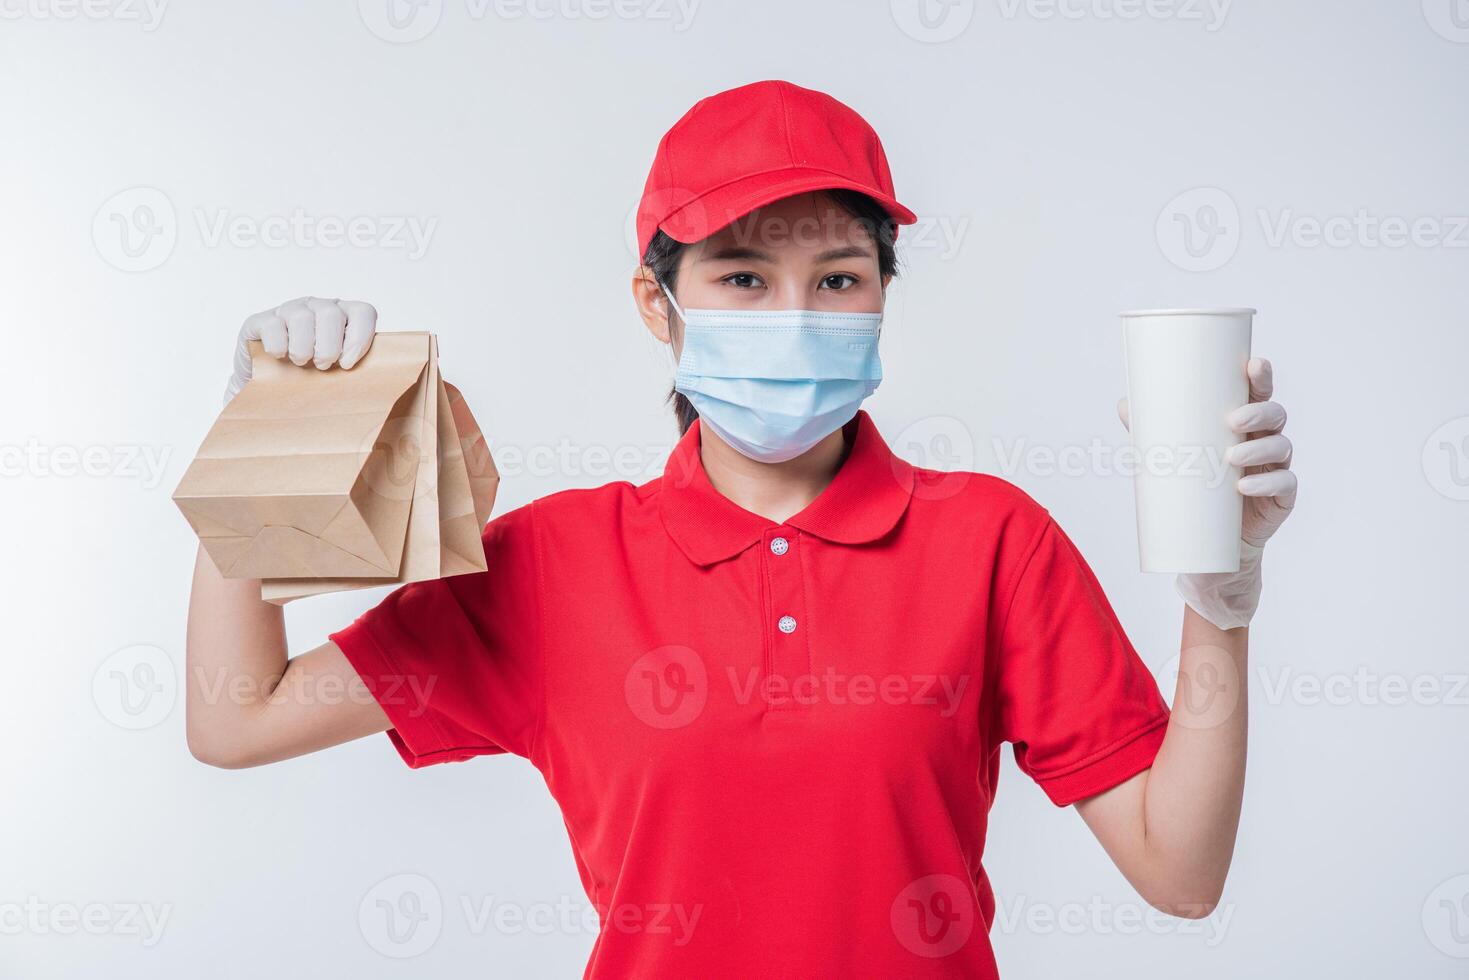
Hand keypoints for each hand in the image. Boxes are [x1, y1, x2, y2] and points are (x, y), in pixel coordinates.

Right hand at [225, 297, 377, 402]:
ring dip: (303, 348)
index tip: (348, 364)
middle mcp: (317, 307)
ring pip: (301, 317)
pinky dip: (278, 347)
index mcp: (343, 317)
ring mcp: (289, 310)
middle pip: (331, 313)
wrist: (267, 387)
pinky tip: (280, 357)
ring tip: (301, 363)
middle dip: (328, 347)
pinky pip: (273, 326)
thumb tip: (382, 389)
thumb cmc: (310, 379)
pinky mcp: (260, 320)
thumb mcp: (339, 374)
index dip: (359, 337)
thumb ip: (359, 372)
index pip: (363, 312)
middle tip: (322, 366)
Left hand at [1117, 357, 1297, 628]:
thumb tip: (1124, 404)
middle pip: (1275, 415)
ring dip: (1259, 449)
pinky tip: (1245, 486)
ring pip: (1281, 447)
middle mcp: (1264, 440)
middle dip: (1259, 412)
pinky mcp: (1281, 499)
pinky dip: (1267, 484)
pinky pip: (1284, 486)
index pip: (1258, 393)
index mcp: (1244, 424)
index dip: (1261, 376)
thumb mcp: (1171, 457)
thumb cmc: (1194, 491)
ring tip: (1232, 458)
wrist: (1210, 548)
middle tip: (1233, 419)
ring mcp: (1276, 469)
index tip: (1253, 365)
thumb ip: (1151, 431)